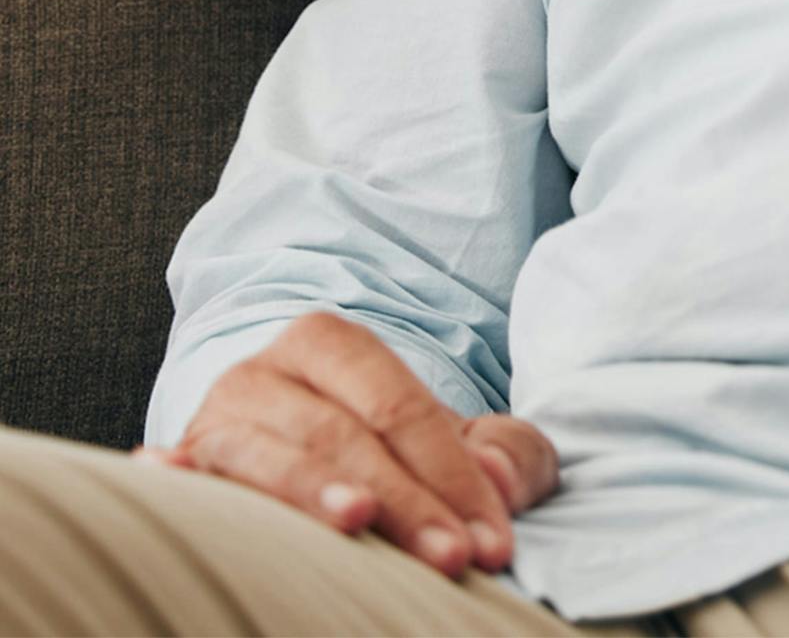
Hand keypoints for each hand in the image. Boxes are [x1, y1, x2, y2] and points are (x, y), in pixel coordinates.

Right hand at [143, 313, 556, 578]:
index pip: (403, 408)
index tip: (491, 543)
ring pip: (270, 460)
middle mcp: (265, 371)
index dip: (453, 476)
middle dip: (405, 501)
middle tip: (453, 560)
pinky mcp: (181, 472)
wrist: (306, 453)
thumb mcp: (462, 447)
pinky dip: (175, 479)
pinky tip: (167, 472)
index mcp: (332, 343)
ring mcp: (215, 423)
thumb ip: (506, 454)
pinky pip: (181, 480)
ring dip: (314, 495)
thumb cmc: (397, 459)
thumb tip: (492, 478)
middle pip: (343, 435)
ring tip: (357, 523)